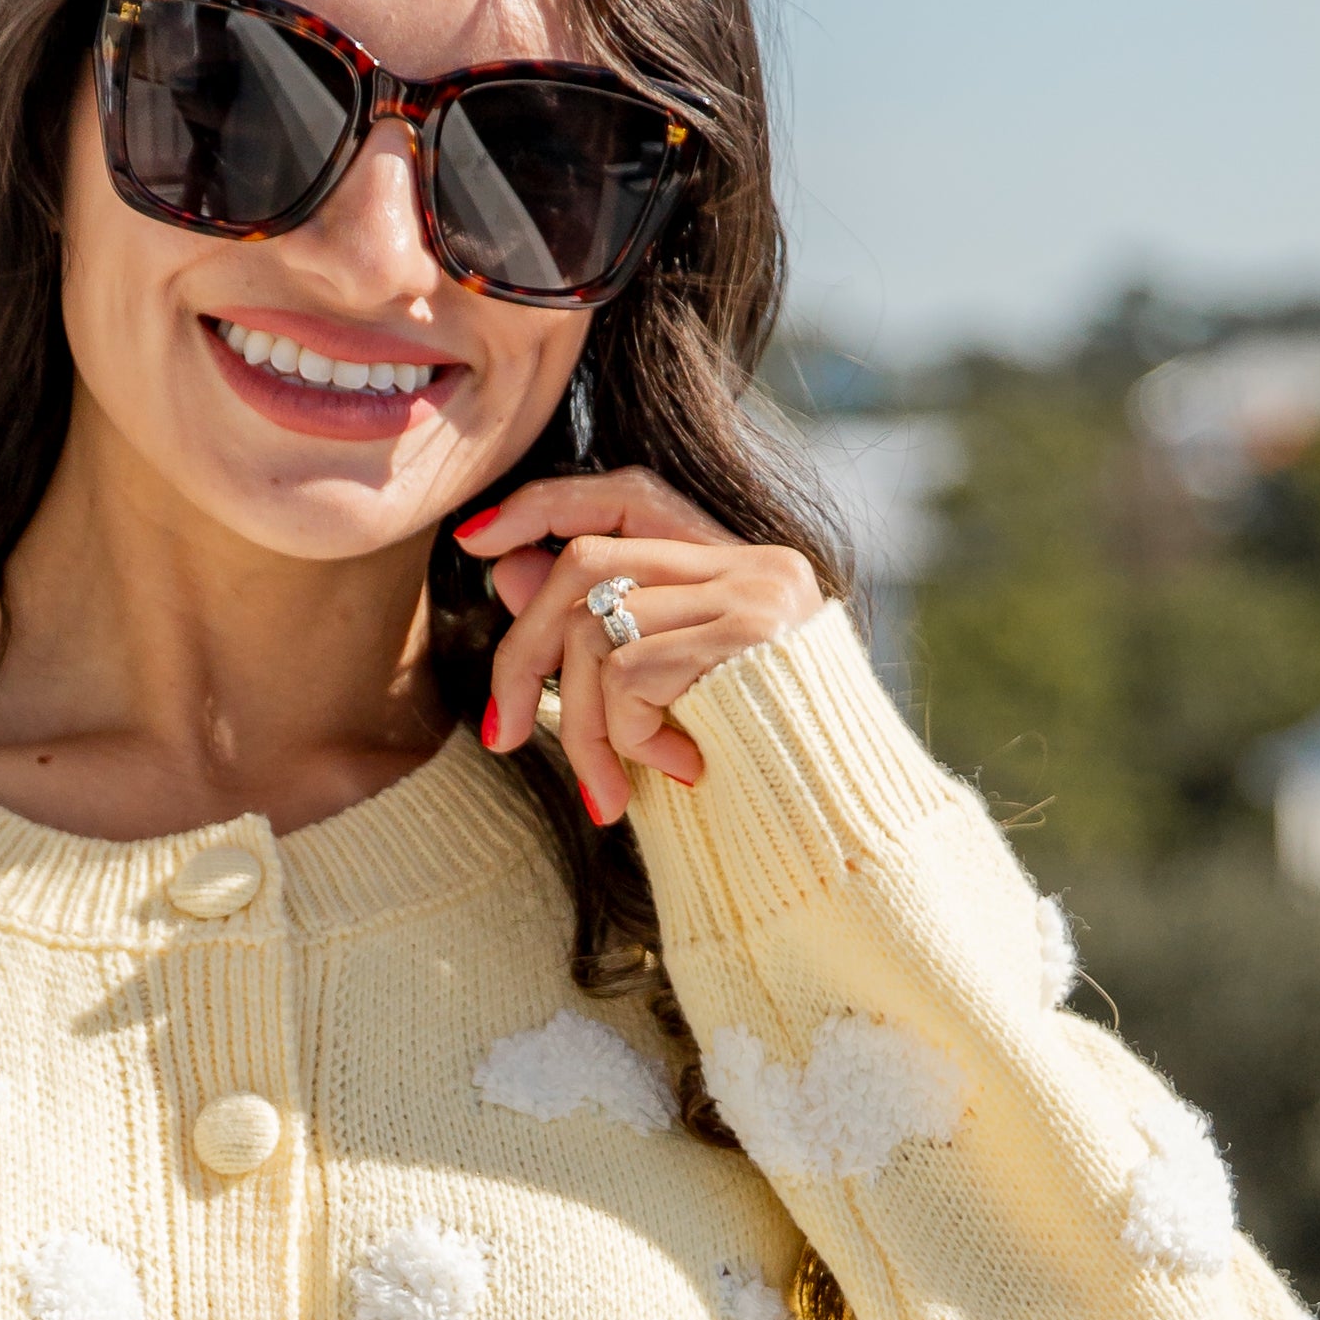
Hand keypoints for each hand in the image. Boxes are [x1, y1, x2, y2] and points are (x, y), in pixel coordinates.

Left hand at [454, 470, 822, 823]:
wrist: (844, 824)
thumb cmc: (755, 771)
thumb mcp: (662, 696)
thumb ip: (595, 628)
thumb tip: (506, 568)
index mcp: (735, 565)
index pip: (627, 495)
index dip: (545, 505)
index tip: (476, 538)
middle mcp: (750, 564)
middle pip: (583, 564)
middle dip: (521, 654)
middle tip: (501, 736)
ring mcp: (753, 595)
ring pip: (594, 630)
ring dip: (578, 727)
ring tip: (608, 792)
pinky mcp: (746, 638)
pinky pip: (629, 676)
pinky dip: (631, 738)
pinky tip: (683, 771)